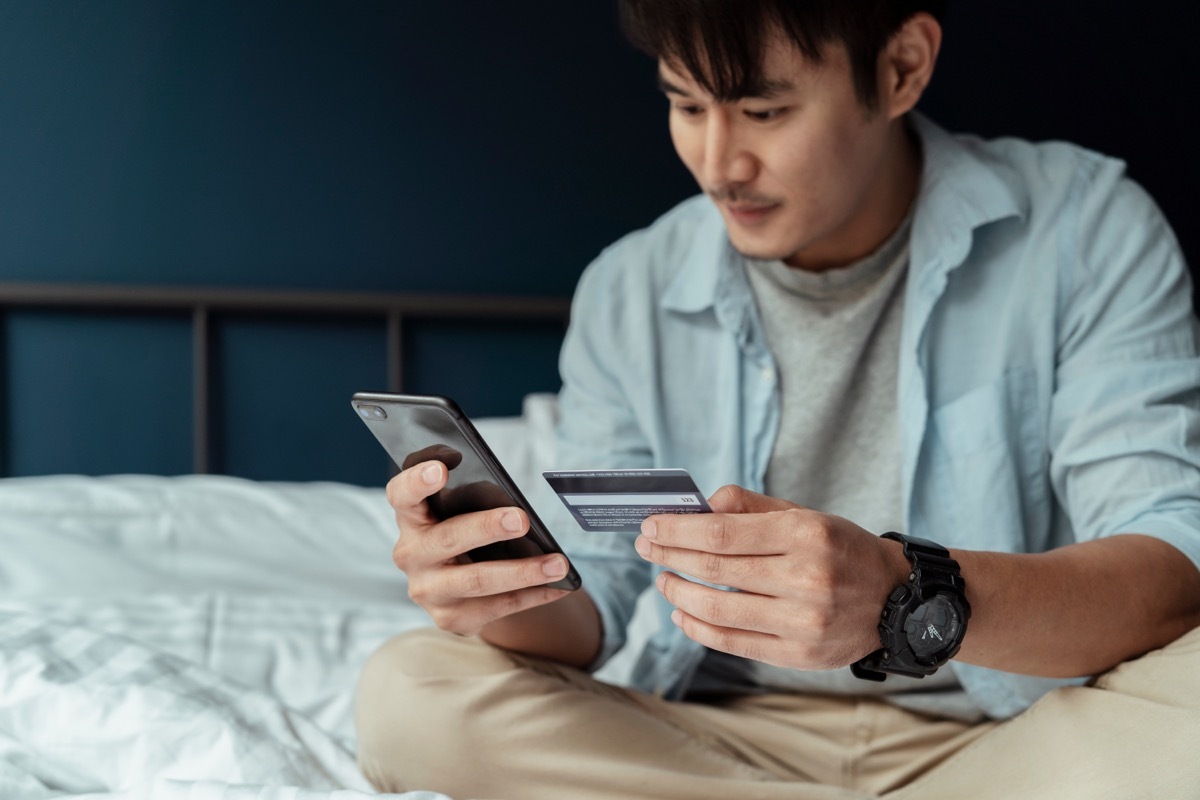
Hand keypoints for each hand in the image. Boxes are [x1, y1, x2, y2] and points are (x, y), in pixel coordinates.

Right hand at [386, 455, 571, 635]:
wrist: (462, 582)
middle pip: (447, 538)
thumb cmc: (467, 528)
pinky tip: (559, 586)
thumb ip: (480, 499)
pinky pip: (496, 606)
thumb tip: (516, 511)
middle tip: (521, 519)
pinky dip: (533, 595)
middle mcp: (411, 554)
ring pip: (476, 581)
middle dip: (486, 528)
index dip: (417, 481)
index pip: (402, 494)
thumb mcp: (467, 508)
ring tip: (558, 563)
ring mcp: (428, 590)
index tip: (441, 469)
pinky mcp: (450, 618)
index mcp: (411, 516)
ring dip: (522, 571)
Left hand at [634, 485, 907, 669]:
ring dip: (677, 592)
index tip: (651, 526)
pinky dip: (696, 627)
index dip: (678, 531)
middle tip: (646, 547)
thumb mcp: (804, 514)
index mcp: (806, 534)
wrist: (897, 600)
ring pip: (716, 609)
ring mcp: (802, 622)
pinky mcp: (798, 655)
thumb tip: (697, 507)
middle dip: (669, 556)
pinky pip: (731, 642)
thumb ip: (748, 506)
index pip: (722, 533)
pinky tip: (681, 611)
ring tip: (662, 579)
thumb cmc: (841, 550)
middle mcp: (806, 579)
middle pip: (715, 569)